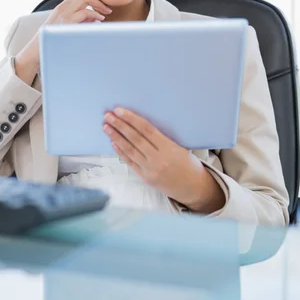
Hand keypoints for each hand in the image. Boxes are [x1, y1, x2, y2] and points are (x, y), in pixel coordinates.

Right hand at [15, 0, 111, 84]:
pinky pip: (85, 12)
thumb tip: (96, 17)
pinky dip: (96, 14)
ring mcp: (64, 13)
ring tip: (105, 12)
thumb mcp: (67, 26)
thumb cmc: (54, 39)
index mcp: (62, 6)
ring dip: (98, 4)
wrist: (39, 48)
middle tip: (106, 7)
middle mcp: (63, 7)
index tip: (100, 3)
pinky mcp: (67, 21)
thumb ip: (80, 19)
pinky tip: (100, 19)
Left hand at [102, 108, 225, 212]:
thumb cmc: (189, 165)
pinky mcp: (145, 178)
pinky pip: (130, 162)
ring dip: (116, 137)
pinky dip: (121, 152)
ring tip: (106, 127)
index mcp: (169, 148)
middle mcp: (158, 159)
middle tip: (108, 116)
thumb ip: (161, 139)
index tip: (120, 110)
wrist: (194, 188)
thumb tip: (140, 126)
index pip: (146, 129)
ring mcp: (150, 170)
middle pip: (135, 139)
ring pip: (130, 150)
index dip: (131, 119)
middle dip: (120, 126)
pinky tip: (113, 142)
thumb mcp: (179, 148)